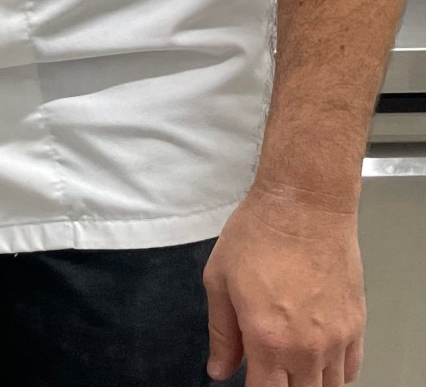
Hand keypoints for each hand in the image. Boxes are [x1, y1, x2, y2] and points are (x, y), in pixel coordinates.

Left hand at [203, 183, 365, 384]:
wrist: (305, 206)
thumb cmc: (258, 234)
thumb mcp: (219, 278)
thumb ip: (220, 331)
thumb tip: (219, 370)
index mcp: (267, 337)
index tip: (248, 380)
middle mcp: (306, 347)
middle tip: (267, 368)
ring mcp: (336, 340)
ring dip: (307, 383)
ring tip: (290, 365)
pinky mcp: (356, 327)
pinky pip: (350, 371)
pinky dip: (334, 374)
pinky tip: (317, 360)